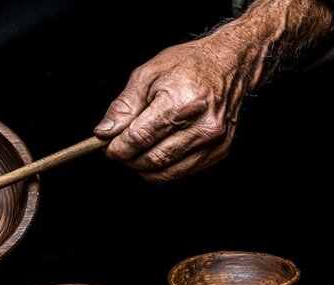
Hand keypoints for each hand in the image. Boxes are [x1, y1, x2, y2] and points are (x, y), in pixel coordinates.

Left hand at [94, 35, 251, 181]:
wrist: (229, 63)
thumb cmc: (188, 65)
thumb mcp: (146, 75)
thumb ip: (123, 106)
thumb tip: (104, 132)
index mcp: (181, 103)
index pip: (140, 138)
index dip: (118, 147)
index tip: (108, 147)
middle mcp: (202, 125)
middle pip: (152, 159)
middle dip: (128, 159)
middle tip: (119, 149)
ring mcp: (214, 141)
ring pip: (166, 172)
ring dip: (143, 167)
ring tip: (136, 150)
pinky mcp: (220, 150)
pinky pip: (182, 171)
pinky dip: (164, 167)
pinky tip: (158, 148)